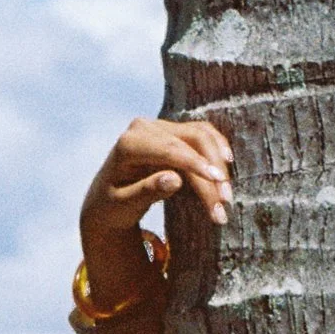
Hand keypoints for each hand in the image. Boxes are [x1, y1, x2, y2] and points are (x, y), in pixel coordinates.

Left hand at [80, 116, 233, 288]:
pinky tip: (228, 165)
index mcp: (128, 143)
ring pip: (201, 136)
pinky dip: (217, 150)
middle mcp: (145, 128)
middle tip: (224, 202)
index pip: (169, 148)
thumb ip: (146, 192)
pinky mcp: (174, 132)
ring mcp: (161, 127)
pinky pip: (203, 135)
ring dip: (219, 163)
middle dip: (212, 169)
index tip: (216, 181)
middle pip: (191, 139)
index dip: (195, 163)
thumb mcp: (123, 206)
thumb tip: (175, 180)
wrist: (107, 198)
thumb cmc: (112, 206)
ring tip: (227, 195)